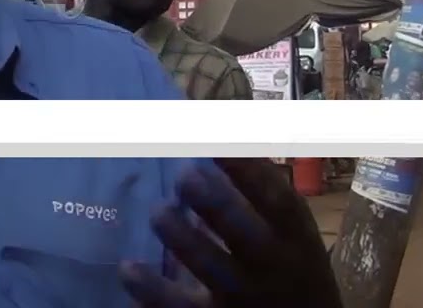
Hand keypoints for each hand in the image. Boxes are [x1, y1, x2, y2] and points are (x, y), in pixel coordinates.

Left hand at [120, 159, 340, 306]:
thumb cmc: (292, 269)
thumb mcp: (293, 233)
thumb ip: (263, 191)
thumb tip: (226, 132)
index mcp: (294, 238)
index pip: (278, 201)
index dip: (249, 170)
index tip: (218, 142)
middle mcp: (270, 267)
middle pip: (243, 233)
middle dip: (213, 202)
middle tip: (185, 175)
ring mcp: (240, 298)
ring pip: (208, 267)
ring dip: (179, 235)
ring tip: (159, 212)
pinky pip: (176, 306)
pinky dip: (150, 288)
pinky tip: (129, 266)